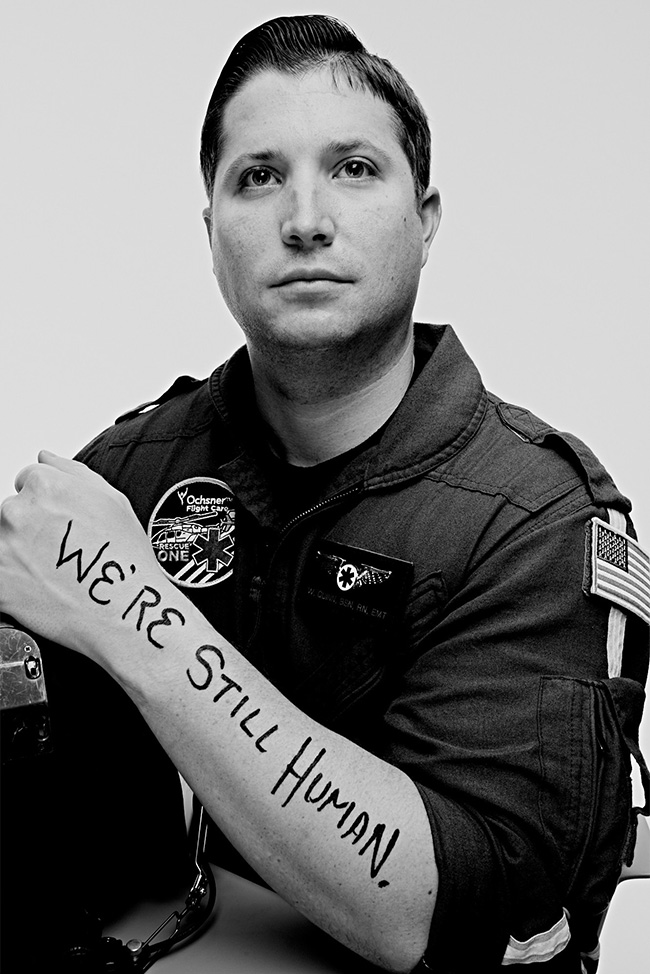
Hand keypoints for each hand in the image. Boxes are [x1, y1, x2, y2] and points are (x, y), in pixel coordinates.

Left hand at [0, 451, 175, 664]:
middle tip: (59, 551)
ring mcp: (3, 547)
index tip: (60, 523)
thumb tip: (44, 457)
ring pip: (3, 540)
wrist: (123, 609)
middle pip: (12, 511)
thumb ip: (71, 470)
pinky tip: (39, 588)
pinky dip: (13, 579)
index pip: (27, 480)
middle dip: (31, 527)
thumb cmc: (124, 557)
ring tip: (51, 572)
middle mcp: (18, 511)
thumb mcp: (112, 499)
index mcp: (45, 485)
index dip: (47, 503)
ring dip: (19, 552)